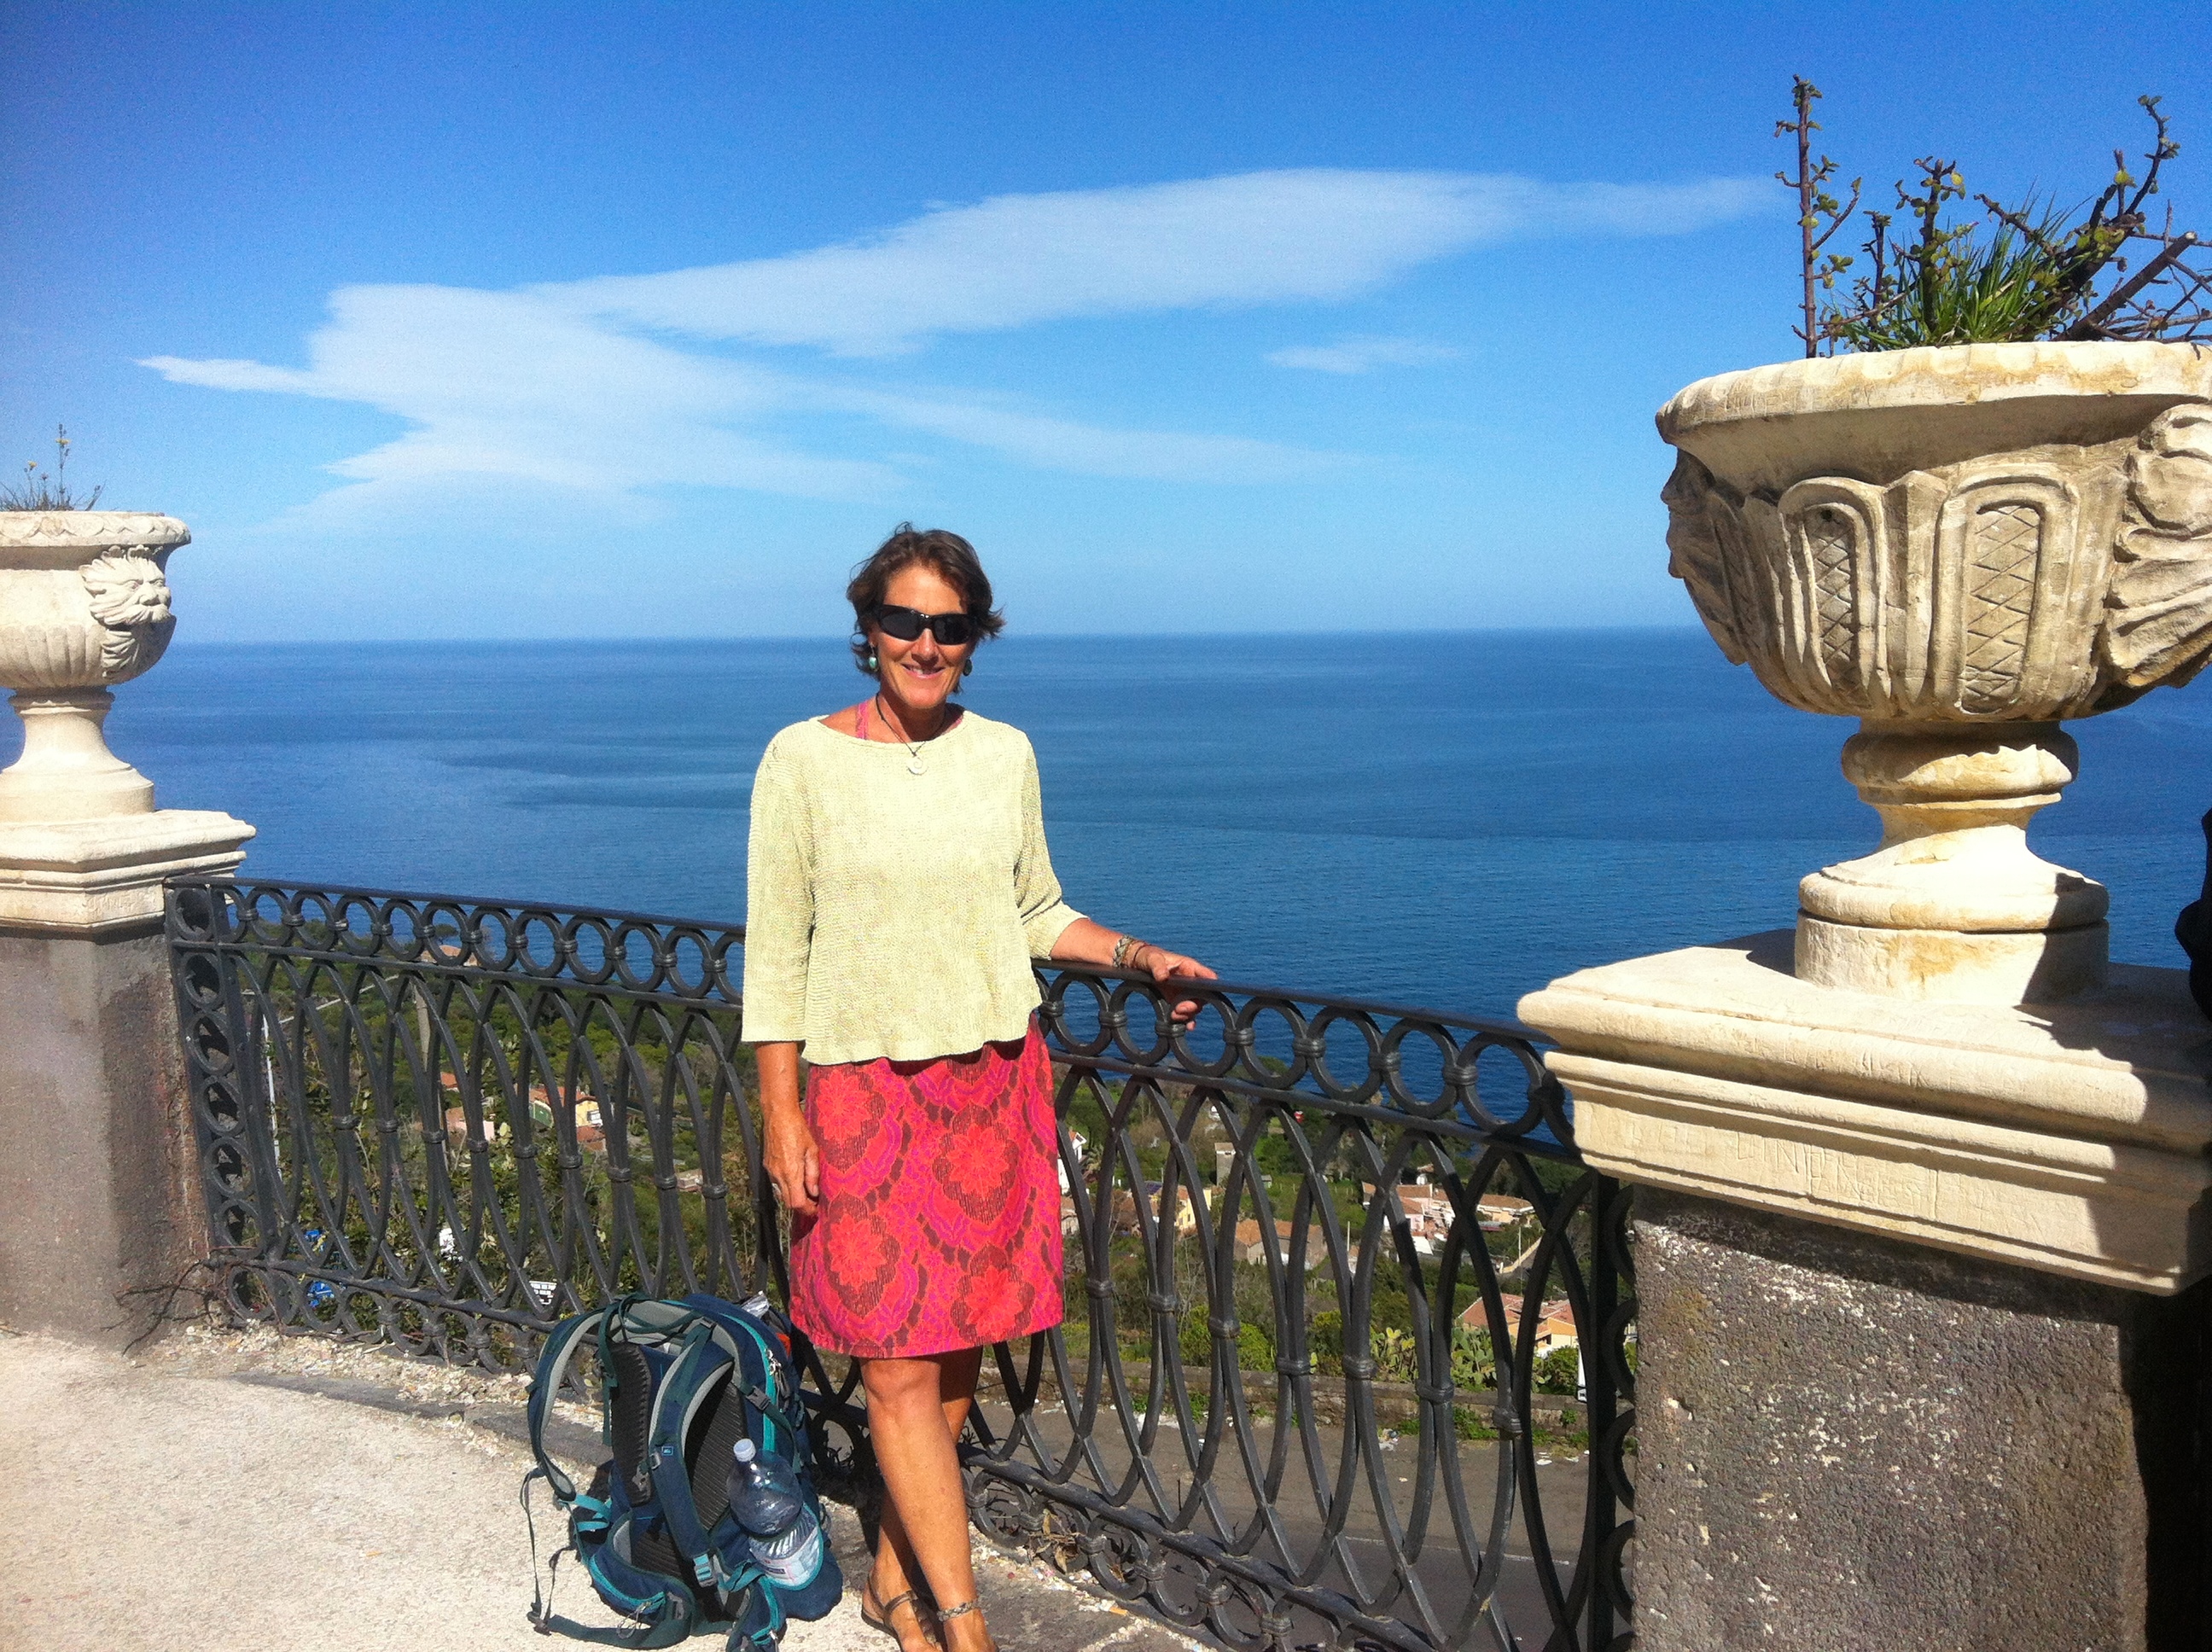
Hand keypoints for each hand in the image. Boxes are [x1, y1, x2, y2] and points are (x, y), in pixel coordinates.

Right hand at [763, 1101, 820, 1217]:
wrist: (778, 1114)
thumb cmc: (797, 1128)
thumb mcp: (812, 1150)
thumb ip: (813, 1173)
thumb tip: (814, 1192)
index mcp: (790, 1172)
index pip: (797, 1203)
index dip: (807, 1210)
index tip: (817, 1209)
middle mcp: (777, 1175)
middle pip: (788, 1202)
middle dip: (801, 1206)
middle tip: (814, 1202)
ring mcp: (770, 1170)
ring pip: (781, 1194)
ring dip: (793, 1196)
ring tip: (807, 1191)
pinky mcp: (767, 1165)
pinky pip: (776, 1183)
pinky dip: (786, 1187)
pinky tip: (796, 1179)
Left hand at [1134, 944, 1217, 1025]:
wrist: (1138, 965)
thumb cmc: (1148, 956)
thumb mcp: (1151, 958)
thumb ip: (1157, 966)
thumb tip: (1162, 977)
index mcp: (1187, 966)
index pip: (1204, 974)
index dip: (1211, 981)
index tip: (1212, 988)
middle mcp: (1189, 980)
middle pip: (1202, 995)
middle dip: (1194, 1004)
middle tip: (1180, 1008)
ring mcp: (1183, 992)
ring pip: (1194, 1007)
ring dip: (1187, 1014)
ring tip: (1174, 1015)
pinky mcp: (1176, 1002)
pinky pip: (1186, 1013)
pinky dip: (1187, 1020)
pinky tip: (1186, 1026)